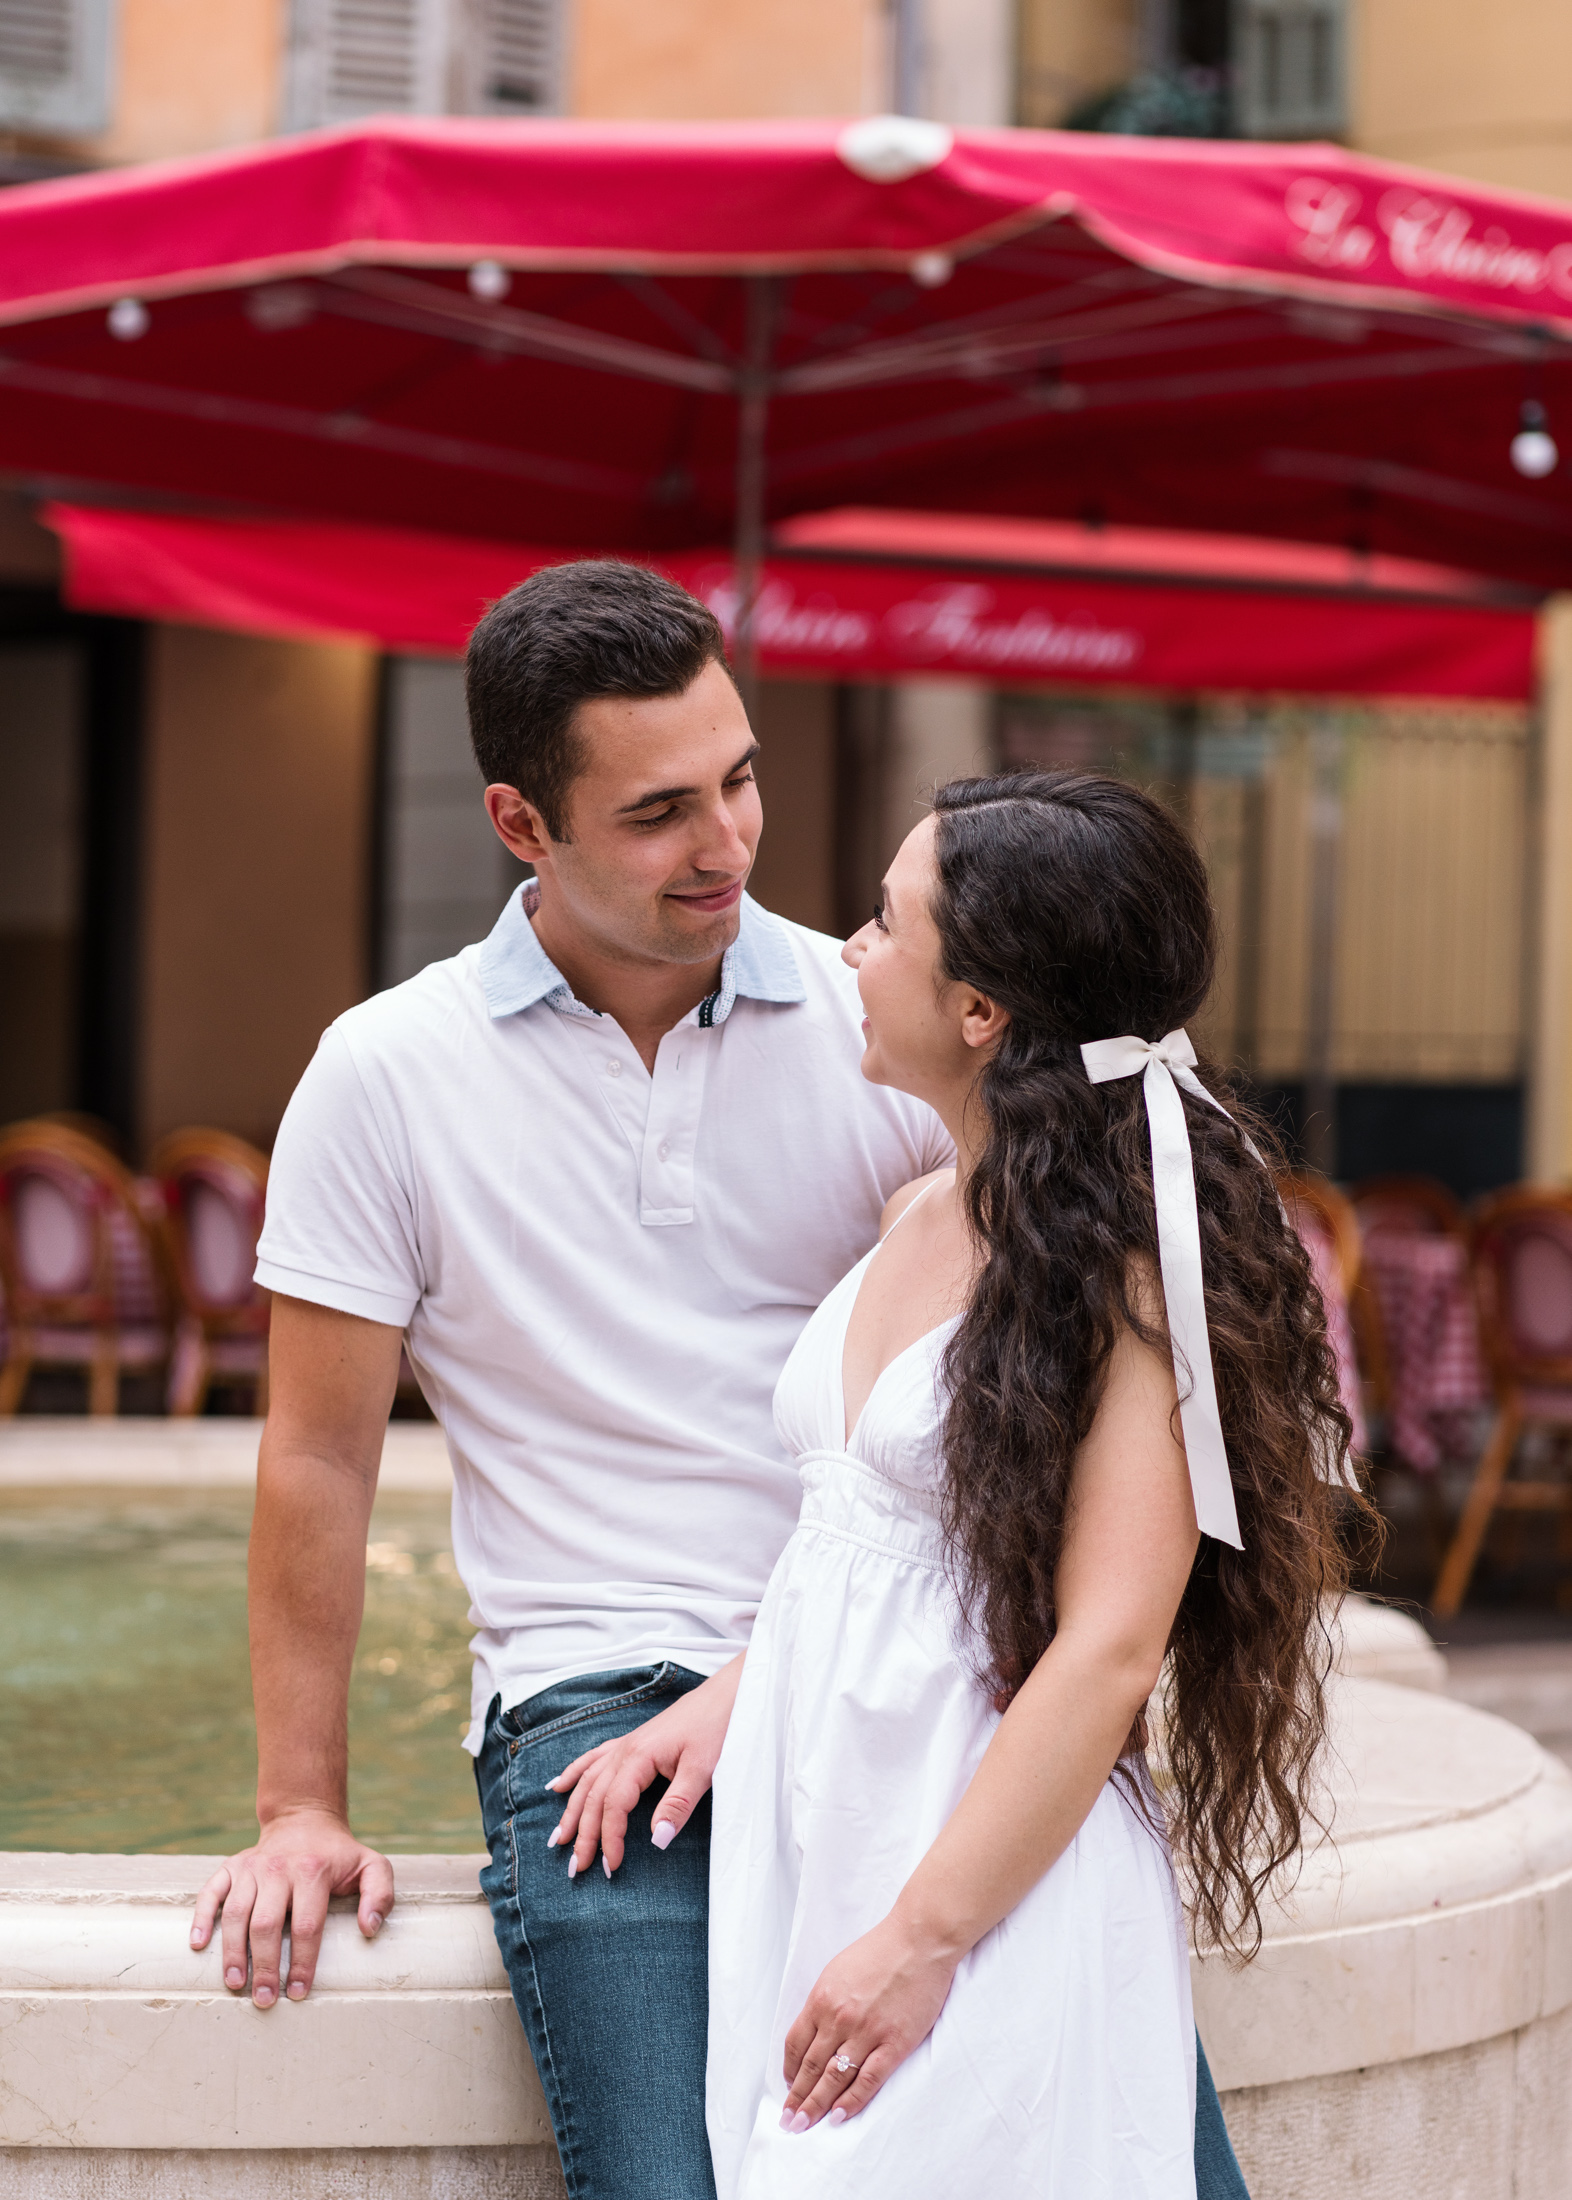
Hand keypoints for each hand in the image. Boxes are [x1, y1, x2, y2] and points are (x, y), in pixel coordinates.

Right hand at [188, 1808, 393, 2005]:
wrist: (305, 1819)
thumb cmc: (340, 1855)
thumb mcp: (372, 1866)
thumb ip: (380, 1895)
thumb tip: (369, 1929)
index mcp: (313, 1870)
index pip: (307, 1926)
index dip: (301, 1962)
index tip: (298, 1992)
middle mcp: (278, 1868)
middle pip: (266, 1925)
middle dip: (264, 1967)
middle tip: (263, 2000)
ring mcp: (251, 1867)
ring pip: (235, 1914)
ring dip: (232, 1952)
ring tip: (236, 1984)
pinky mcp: (231, 1866)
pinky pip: (210, 1892)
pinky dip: (201, 1917)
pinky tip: (198, 1944)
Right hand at [546, 1657, 741, 1877]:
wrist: (726, 1695)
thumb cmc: (716, 1728)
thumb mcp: (703, 1769)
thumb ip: (678, 1804)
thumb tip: (657, 1840)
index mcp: (638, 1757)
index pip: (613, 1805)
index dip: (609, 1838)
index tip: (610, 1867)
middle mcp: (625, 1750)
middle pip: (594, 1796)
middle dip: (582, 1833)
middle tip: (576, 1867)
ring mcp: (627, 1744)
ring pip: (589, 1780)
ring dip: (571, 1810)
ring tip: (557, 1838)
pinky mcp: (633, 1741)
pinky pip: (594, 1759)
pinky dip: (574, 1773)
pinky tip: (559, 1785)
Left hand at [780, 1913, 957, 2131]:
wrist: (919, 1941)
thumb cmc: (880, 1951)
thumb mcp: (838, 1970)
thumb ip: (824, 2002)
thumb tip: (814, 2033)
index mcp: (822, 1998)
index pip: (796, 2044)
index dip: (790, 2070)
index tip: (789, 2087)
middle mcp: (840, 2018)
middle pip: (811, 2067)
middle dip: (797, 2097)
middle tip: (788, 2121)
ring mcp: (867, 2032)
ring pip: (835, 2078)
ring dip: (817, 2105)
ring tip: (804, 2126)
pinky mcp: (894, 2043)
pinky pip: (868, 2079)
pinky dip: (852, 2101)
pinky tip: (838, 2116)